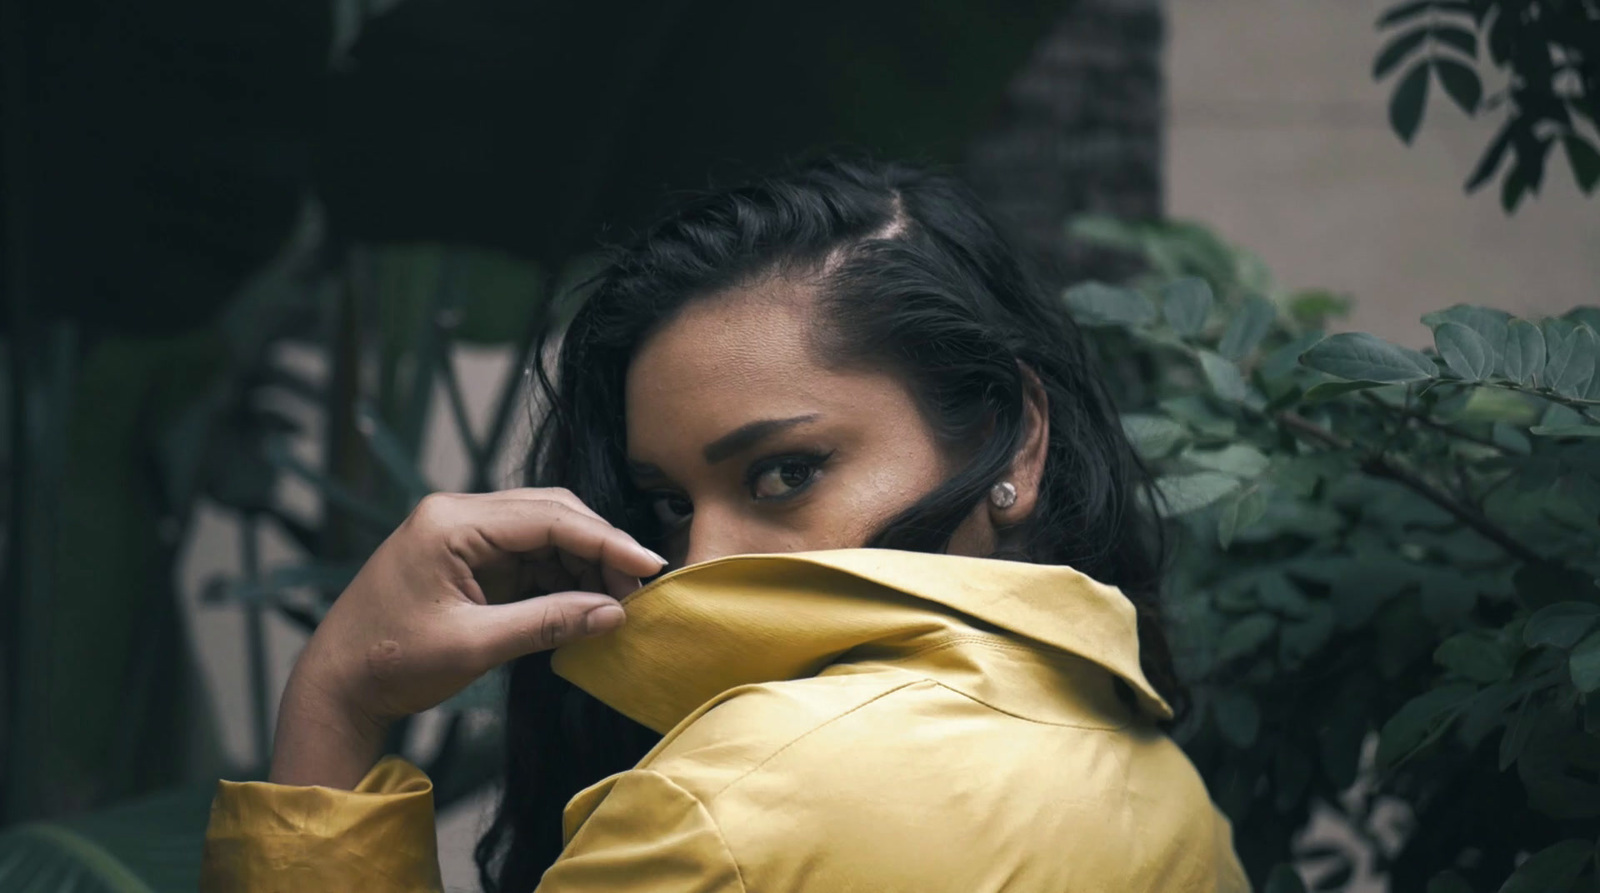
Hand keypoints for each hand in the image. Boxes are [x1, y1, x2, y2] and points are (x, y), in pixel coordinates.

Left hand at [269, 488, 665, 787]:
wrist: (335, 685)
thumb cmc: (391, 663)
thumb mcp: (475, 645)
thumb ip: (548, 623)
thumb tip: (614, 613)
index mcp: (452, 522)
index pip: (548, 518)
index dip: (606, 541)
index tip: (650, 566)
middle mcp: (457, 514)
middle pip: (551, 514)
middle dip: (598, 549)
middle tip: (636, 590)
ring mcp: (461, 533)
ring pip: (543, 533)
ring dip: (581, 565)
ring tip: (613, 603)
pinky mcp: (465, 557)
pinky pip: (526, 555)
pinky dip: (558, 578)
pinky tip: (582, 604)